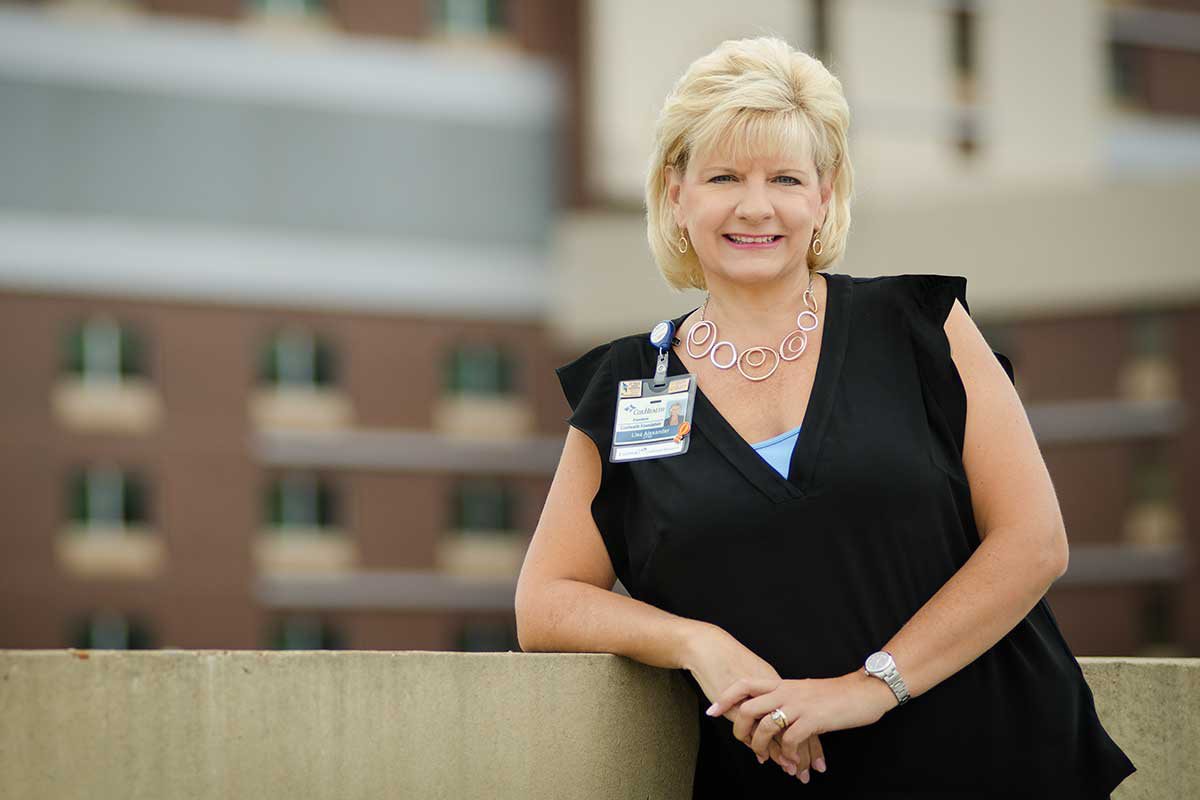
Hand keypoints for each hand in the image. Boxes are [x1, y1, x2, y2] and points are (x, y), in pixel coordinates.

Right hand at [681, 624, 826, 781]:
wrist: (709, 648)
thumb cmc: (728, 659)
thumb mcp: (754, 674)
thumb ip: (766, 691)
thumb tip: (775, 707)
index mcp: (778, 685)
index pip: (804, 716)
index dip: (812, 739)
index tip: (818, 759)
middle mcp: (773, 694)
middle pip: (796, 726)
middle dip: (805, 752)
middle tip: (810, 772)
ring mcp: (758, 701)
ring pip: (779, 733)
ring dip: (785, 755)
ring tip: (792, 772)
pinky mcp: (741, 707)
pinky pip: (758, 733)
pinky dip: (765, 748)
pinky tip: (767, 759)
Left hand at [705, 671, 896, 774]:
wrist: (864, 690)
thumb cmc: (836, 694)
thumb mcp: (804, 692)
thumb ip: (787, 699)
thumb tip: (772, 715)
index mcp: (782, 684)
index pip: (745, 685)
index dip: (726, 698)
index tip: (712, 712)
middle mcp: (786, 691)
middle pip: (748, 708)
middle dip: (740, 731)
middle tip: (744, 745)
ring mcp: (799, 705)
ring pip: (765, 726)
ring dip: (763, 748)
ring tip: (768, 760)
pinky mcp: (813, 719)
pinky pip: (789, 739)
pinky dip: (788, 754)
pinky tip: (792, 762)